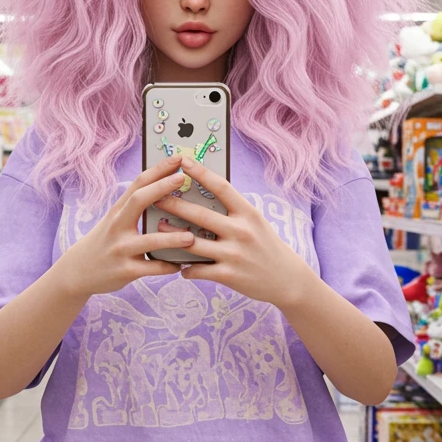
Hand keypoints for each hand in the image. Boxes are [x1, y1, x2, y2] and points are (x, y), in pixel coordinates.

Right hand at [56, 152, 195, 297]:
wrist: (78, 272)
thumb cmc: (104, 242)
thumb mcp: (114, 221)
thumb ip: (134, 208)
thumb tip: (164, 189)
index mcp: (117, 211)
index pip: (138, 184)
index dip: (158, 169)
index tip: (177, 158)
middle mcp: (117, 226)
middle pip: (138, 201)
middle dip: (161, 187)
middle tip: (183, 178)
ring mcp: (121, 249)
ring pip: (149, 241)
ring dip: (171, 238)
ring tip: (190, 236)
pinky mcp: (126, 271)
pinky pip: (151, 269)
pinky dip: (168, 266)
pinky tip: (180, 264)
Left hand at [154, 154, 312, 308]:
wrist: (287, 279)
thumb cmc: (267, 246)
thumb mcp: (255, 222)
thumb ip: (233, 211)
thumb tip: (205, 194)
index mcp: (248, 213)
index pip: (221, 187)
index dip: (201, 173)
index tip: (183, 161)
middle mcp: (241, 231)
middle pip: (200, 215)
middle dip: (174, 204)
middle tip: (155, 196)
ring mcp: (234, 254)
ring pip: (193, 243)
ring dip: (171, 235)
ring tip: (158, 228)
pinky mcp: (228, 275)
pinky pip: (198, 270)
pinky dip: (186, 268)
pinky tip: (179, 266)